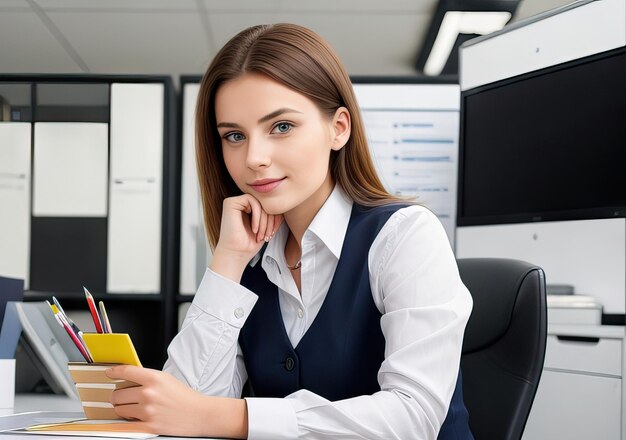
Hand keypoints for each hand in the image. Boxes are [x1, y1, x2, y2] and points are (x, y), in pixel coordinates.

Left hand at [106, 365, 246, 437]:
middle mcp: (149, 393)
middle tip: (122, 397)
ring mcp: (148, 411)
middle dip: (118, 396)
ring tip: (131, 408)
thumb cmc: (185, 397)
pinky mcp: (149, 426)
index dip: (114, 372)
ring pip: (119, 409)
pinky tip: (133, 417)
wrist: (200, 414)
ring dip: (122, 409)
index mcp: (154, 378)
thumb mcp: (167, 379)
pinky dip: (127, 421)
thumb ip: (148, 379)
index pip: (126, 372)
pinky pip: (126, 424)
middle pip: (117, 394)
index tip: (109, 373)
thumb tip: (129, 381)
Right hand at [211, 194, 282, 281]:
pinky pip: (252, 200)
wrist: (236, 254)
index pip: (267, 206)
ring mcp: (235, 202)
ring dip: (264, 220)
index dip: (274, 218)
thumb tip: (283, 207)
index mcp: (247, 209)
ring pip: (259, 202)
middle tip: (267, 235)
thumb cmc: (249, 244)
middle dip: (270, 220)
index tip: (272, 233)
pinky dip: (257, 215)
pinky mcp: (230, 203)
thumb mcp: (266, 228)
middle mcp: (240, 204)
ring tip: (260, 235)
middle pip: (264, 203)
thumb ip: (273, 217)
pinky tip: (254, 228)